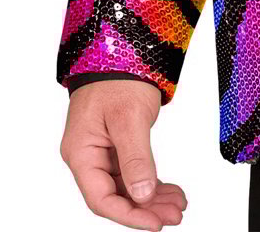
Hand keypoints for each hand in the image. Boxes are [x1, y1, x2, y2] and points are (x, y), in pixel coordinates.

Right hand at [60, 80, 187, 227]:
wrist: (123, 46)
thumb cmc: (119, 76)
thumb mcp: (129, 118)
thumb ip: (136, 159)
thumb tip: (142, 196)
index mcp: (81, 153)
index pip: (101, 199)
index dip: (129, 216)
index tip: (155, 224)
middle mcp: (88, 156)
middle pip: (115, 196)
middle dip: (146, 208)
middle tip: (175, 215)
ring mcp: (102, 150)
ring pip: (126, 186)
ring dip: (151, 197)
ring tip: (178, 205)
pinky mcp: (116, 143)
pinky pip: (132, 171)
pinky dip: (150, 181)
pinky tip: (169, 190)